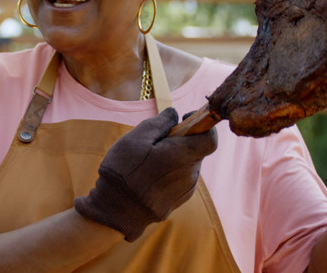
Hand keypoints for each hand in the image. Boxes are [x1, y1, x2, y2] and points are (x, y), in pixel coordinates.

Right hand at [74, 107, 217, 240]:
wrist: (115, 211)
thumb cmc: (124, 172)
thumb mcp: (136, 138)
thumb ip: (160, 123)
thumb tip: (174, 114)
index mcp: (183, 156)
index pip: (211, 137)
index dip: (202, 124)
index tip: (184, 120)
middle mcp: (190, 174)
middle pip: (197, 149)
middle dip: (181, 141)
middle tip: (156, 143)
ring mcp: (186, 190)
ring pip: (188, 164)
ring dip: (175, 158)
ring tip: (149, 162)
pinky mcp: (179, 200)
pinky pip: (181, 179)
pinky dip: (171, 173)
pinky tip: (150, 177)